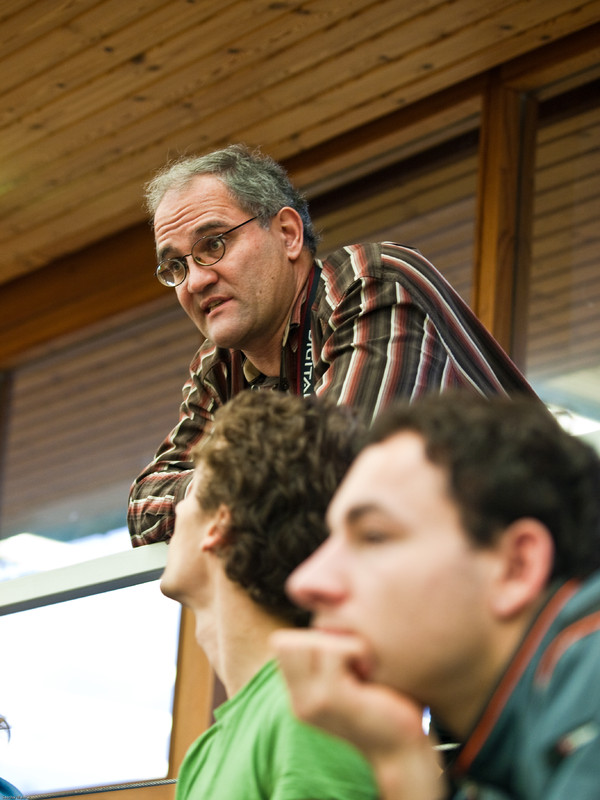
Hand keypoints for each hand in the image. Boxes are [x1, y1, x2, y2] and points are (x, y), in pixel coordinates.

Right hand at [272, 629, 445, 798]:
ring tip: (361, 665)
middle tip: (351, 659)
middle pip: (286, 640)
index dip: (309, 636)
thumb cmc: (382, 705)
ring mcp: (312, 702)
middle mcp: (298, 700)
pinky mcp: (333, 700)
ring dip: (342, 642)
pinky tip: (370, 671)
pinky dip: (357, 650)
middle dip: (321, 637)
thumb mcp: (344, 679)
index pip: (280, 642)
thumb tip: (325, 609)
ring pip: (312, 642)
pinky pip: (336, 651)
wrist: (402, 751)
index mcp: (298, 694)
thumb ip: (326, 656)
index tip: (340, 654)